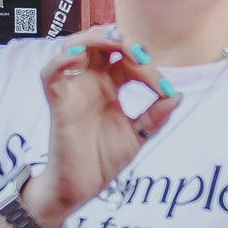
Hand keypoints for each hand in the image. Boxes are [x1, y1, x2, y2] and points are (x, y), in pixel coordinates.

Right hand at [32, 32, 179, 221]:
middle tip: (139, 52)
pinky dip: (60, 60)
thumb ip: (156, 115)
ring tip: (115, 43)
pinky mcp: (58, 103)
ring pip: (72, 47)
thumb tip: (177, 96)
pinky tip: (77, 55)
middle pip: (97, 42)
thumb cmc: (104, 159)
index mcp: (110, 85)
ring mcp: (73, 90)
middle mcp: (90, 82)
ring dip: (93, 39)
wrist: (83, 188)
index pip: (126, 59)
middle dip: (118, 38)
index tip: (164, 90)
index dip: (145, 65)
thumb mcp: (138, 135)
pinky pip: (49, 73)